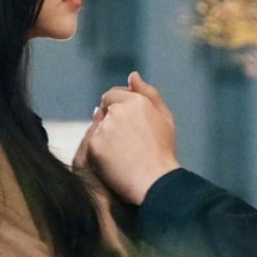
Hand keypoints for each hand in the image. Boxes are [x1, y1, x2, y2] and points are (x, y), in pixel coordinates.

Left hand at [87, 72, 179, 204]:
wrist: (155, 181)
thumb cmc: (163, 150)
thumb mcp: (164, 117)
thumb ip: (148, 92)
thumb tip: (132, 75)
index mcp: (136, 100)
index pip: (113, 95)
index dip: (117, 107)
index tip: (126, 123)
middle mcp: (118, 110)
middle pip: (104, 109)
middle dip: (111, 119)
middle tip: (125, 140)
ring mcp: (105, 127)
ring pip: (97, 126)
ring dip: (105, 134)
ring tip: (121, 152)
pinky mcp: (94, 145)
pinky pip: (92, 143)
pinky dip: (99, 150)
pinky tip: (113, 160)